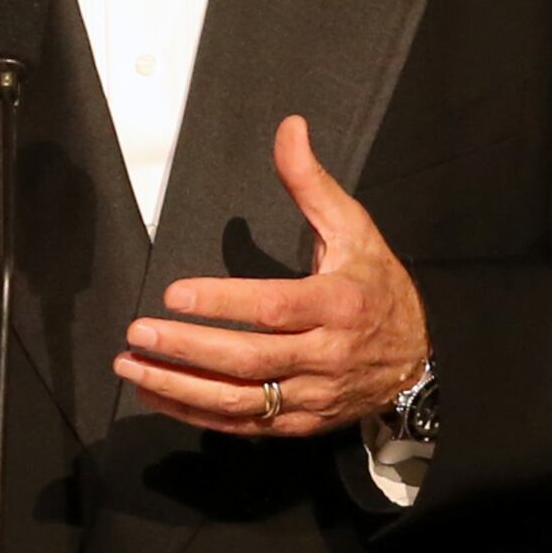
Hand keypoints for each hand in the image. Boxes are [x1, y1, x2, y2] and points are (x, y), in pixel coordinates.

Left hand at [116, 116, 427, 437]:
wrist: (418, 359)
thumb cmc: (377, 286)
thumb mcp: (354, 229)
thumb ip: (312, 183)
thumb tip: (289, 128)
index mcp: (339, 304)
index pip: (274, 307)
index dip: (223, 303)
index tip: (176, 293)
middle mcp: (326, 355)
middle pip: (249, 359)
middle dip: (188, 348)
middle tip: (138, 332)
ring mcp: (312, 395)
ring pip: (240, 400)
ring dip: (180, 387)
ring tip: (133, 366)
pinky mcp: (300, 424)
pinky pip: (243, 424)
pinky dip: (197, 413)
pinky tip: (158, 394)